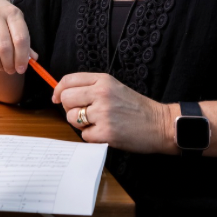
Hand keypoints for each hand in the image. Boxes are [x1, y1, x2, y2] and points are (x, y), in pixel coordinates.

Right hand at [0, 0, 36, 78]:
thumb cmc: (4, 18)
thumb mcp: (17, 23)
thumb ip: (24, 41)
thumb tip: (33, 59)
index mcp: (11, 13)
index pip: (20, 39)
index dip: (22, 57)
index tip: (22, 69)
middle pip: (4, 47)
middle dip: (9, 64)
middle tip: (12, 70)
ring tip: (2, 68)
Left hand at [53, 73, 171, 152]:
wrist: (160, 124)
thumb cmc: (137, 108)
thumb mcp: (115, 87)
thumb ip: (91, 88)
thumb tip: (62, 94)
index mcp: (103, 81)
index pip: (68, 80)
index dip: (58, 90)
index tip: (56, 98)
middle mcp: (101, 94)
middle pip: (66, 99)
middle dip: (70, 108)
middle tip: (84, 113)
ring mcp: (103, 113)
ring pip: (72, 118)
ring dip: (81, 124)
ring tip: (97, 123)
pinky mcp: (106, 132)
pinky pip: (84, 135)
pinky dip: (92, 136)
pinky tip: (105, 132)